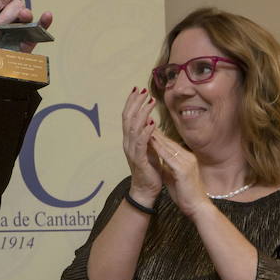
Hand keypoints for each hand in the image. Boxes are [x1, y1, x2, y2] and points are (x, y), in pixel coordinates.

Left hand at [0, 0, 53, 53]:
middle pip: (17, 2)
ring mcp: (20, 26)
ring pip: (26, 13)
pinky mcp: (28, 40)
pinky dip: (45, 21)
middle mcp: (11, 13)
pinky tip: (46, 16)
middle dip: (6, 14)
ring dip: (15, 20)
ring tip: (4, 31)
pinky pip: (40, 27)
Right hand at [121, 87, 161, 203]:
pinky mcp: (139, 159)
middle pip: (128, 118)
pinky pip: (141, 142)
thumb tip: (150, 121)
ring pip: (134, 127)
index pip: (128, 116)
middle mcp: (128, 142)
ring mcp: (132, 150)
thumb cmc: (149, 169)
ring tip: (150, 101)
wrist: (146, 190)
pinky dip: (146, 131)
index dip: (132, 102)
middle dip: (135, 102)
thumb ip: (148, 136)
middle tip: (143, 90)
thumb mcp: (149, 149)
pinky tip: (152, 123)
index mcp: (130, 139)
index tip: (138, 89)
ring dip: (142, 113)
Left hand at [149, 133, 209, 215]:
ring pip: (169, 147)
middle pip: (170, 143)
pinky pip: (169, 157)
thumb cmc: (186, 196)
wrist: (198, 207)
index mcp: (187, 159)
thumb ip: (169, 169)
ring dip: (156, 137)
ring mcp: (187, 163)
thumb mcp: (174, 178)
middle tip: (144, 121)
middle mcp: (188, 158)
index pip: (171, 146)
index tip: (148, 129)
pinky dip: (159, 149)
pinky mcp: (184, 170)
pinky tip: (151, 142)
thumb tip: (161, 163)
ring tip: (145, 128)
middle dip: (156, 133)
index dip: (159, 137)